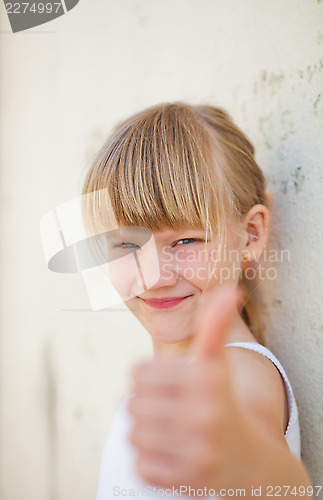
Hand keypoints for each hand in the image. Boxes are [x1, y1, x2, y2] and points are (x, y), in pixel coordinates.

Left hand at [127, 285, 248, 490]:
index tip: (166, 385)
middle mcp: (204, 412)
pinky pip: (141, 465)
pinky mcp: (190, 479)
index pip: (137, 374)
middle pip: (132, 405)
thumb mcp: (219, 363)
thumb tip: (232, 289)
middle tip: (167, 410)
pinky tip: (172, 454)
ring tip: (168, 432)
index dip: (148, 379)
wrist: (251, 461)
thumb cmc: (223, 402)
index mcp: (207, 378)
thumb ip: (217, 325)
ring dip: (145, 434)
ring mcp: (198, 449)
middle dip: (145, 406)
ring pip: (133, 435)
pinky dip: (150, 461)